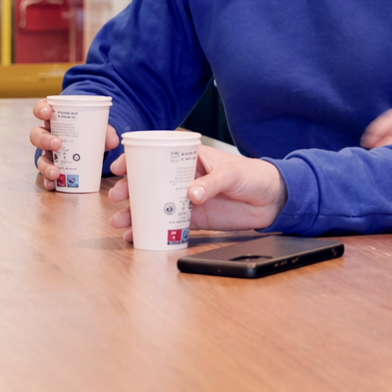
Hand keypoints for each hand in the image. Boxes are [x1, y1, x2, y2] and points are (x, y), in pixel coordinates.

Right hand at [30, 98, 118, 190]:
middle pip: (37, 135)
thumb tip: (112, 141)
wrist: (90, 146)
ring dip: (45, 165)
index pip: (42, 109)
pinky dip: (48, 180)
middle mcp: (47, 135)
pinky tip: (52, 184)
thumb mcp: (98, 128)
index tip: (47, 113)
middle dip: (45, 139)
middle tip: (57, 144)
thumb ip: (106, 133)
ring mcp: (48, 153)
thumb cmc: (89, 131)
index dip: (41, 109)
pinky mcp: (52, 167)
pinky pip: (45, 175)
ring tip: (55, 172)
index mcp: (55, 118)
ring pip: (40, 157)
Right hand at [107, 146, 285, 239]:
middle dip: (130, 190)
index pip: (157, 154)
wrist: (274, 199)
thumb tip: (191, 194)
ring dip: (137, 213)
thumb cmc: (254, 175)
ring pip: (156, 204)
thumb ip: (211, 183)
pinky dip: (154, 230)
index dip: (136, 160)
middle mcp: (185, 177)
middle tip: (117, 197)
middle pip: (150, 182)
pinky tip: (140, 236)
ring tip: (121, 222)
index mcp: (191, 158)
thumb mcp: (232, 173)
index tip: (120, 168)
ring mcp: (188, 199)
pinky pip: (170, 223)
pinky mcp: (195, 218)